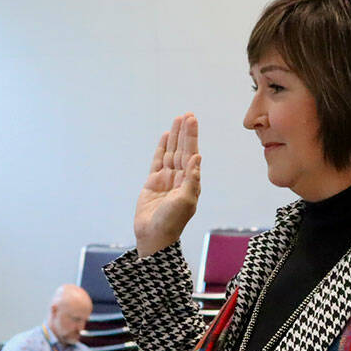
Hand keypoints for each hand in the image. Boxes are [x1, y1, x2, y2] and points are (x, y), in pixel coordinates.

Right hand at [134, 113, 200, 256]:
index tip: (192, 120)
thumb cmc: (172, 222)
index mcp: (191, 182)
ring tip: (177, 119)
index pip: (192, 154)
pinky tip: (165, 137)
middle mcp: (180, 179)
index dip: (192, 137)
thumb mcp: (185, 201)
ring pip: (171, 153)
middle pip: (182, 150)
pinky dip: (162, 148)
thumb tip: (198, 157)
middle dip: (185, 133)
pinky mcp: (153, 183)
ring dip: (174, 137)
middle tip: (187, 114)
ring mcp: (166, 180)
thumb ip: (192, 179)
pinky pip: (158, 161)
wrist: (154, 236)